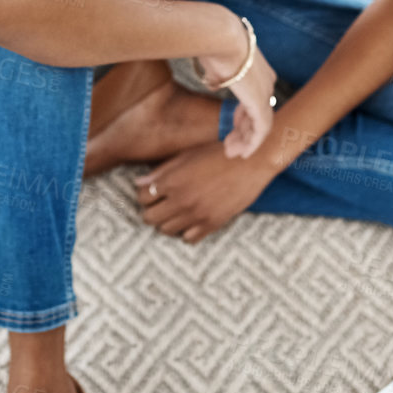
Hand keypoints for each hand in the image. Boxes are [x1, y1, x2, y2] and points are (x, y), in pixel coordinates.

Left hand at [133, 141, 278, 242]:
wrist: (253, 161)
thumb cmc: (220, 153)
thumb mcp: (188, 155)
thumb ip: (162, 170)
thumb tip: (139, 182)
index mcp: (172, 180)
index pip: (142, 197)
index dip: (144, 193)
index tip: (152, 191)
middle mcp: (181, 200)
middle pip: (149, 217)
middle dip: (151, 210)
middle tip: (161, 203)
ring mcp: (197, 214)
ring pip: (165, 230)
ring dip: (167, 221)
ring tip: (176, 212)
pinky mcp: (212, 224)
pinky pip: (188, 239)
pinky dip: (186, 232)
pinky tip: (191, 220)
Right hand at [192, 17, 278, 158]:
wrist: (220, 37)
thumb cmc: (213, 44)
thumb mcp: (216, 61)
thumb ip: (218, 74)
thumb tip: (214, 83)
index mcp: (259, 69)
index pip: (255, 98)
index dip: (244, 116)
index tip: (233, 128)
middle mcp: (267, 82)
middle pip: (258, 113)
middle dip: (244, 132)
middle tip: (230, 147)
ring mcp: (265, 93)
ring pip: (260, 124)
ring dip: (246, 141)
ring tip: (232, 153)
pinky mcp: (260, 103)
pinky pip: (260, 130)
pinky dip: (252, 143)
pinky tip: (243, 153)